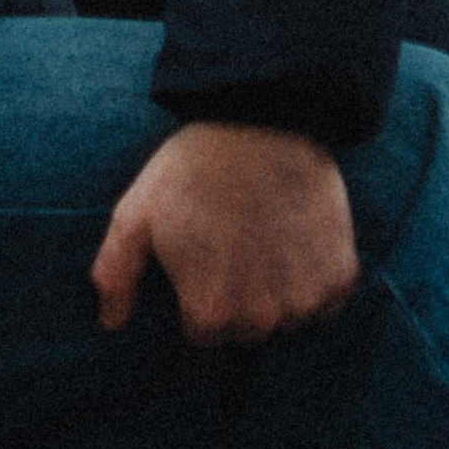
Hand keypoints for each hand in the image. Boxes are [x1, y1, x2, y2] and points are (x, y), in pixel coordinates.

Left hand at [91, 124, 360, 348]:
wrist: (263, 116)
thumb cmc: (193, 165)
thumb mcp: (137, 211)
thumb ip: (116, 272)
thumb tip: (109, 322)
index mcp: (209, 312)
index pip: (204, 331)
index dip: (199, 293)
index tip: (203, 252)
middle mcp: (261, 319)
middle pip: (247, 328)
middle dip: (239, 295)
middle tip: (235, 238)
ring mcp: (305, 300)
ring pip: (288, 316)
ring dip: (279, 288)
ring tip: (266, 233)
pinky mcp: (340, 276)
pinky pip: (327, 298)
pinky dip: (316, 275)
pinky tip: (298, 234)